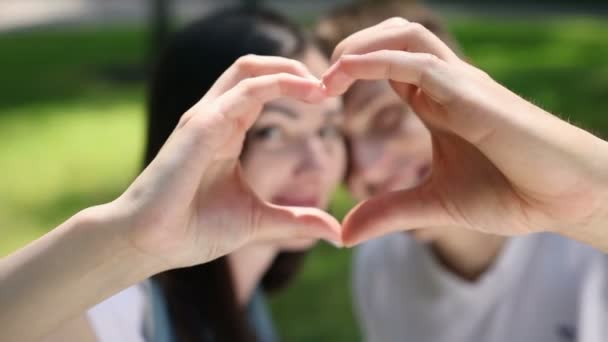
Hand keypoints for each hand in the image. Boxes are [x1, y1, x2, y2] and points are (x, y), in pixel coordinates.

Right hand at [113, 55, 340, 268]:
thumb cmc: (195, 229)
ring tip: (321, 87)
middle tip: (328, 87)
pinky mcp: (200, 126)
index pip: (262, 88)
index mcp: (227, 131)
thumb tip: (336, 233)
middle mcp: (216, 117)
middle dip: (295, 68)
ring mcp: (205, 118)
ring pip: (248, 68)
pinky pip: (244, 91)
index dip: (295, 86)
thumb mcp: (259, 221)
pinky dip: (278, 84)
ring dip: (290, 69)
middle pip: (255, 68)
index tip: (328, 102)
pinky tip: (307, 94)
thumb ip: (297, 220)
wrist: (152, 244)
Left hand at [323, 18, 607, 249]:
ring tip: (330, 73)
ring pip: (406, 34)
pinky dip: (377, 61)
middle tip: (317, 80)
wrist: (562, 198)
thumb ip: (389, 212)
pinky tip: (347, 72)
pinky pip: (417, 62)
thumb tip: (344, 233)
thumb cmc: (510, 193)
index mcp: (437, 103)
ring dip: (361, 45)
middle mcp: (447, 85)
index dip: (351, 71)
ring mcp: (460, 83)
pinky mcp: (470, 92)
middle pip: (395, 36)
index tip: (318, 94)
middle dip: (352, 46)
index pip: (388, 66)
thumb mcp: (434, 204)